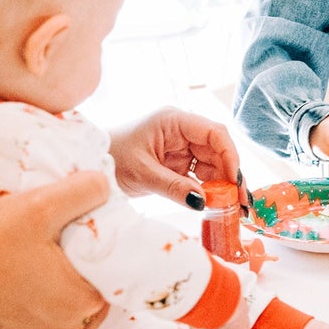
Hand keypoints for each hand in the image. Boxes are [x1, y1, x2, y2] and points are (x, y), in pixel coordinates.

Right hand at [0, 171, 110, 328]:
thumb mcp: (40, 206)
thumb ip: (81, 192)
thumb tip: (105, 186)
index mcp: (84, 302)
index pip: (118, 275)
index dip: (110, 253)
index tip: (94, 234)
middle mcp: (69, 327)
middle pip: (99, 294)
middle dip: (94, 270)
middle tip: (77, 244)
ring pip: (79, 312)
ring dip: (77, 290)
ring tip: (63, 262)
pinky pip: (55, 324)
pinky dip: (58, 307)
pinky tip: (48, 284)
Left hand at [110, 108, 240, 205]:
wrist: (90, 164)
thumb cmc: (110, 158)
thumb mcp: (143, 174)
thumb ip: (174, 187)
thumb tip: (204, 202)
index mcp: (173, 121)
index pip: (214, 133)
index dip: (230, 156)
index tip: (235, 182)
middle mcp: (181, 130)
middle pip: (218, 149)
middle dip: (230, 175)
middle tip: (238, 203)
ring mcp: (180, 146)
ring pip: (212, 163)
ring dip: (221, 185)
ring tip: (228, 207)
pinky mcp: (177, 161)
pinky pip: (200, 174)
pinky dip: (208, 189)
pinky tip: (214, 204)